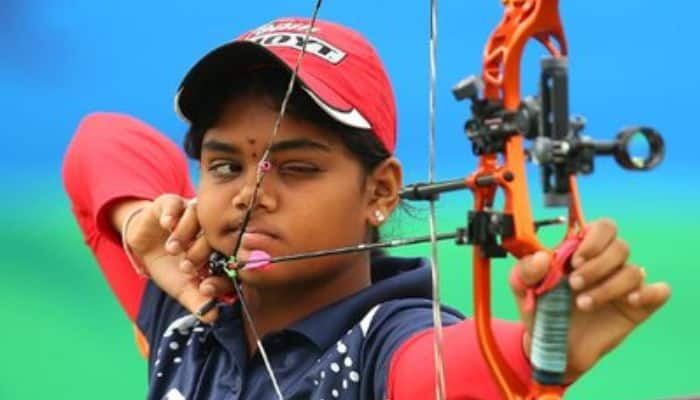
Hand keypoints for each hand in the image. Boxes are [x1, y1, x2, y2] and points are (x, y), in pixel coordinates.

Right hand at [119, 194, 233, 321]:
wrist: (143, 245)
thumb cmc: (169, 266)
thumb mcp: (181, 288)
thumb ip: (198, 301)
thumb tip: (212, 318)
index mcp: (217, 248)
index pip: (226, 257)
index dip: (219, 272)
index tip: (205, 287)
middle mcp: (208, 228)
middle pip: (214, 234)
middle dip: (201, 253)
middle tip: (186, 267)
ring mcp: (191, 213)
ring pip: (197, 215)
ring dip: (185, 233)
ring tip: (173, 249)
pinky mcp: (171, 203)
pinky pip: (176, 203)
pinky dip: (172, 213)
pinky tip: (166, 225)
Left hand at [510, 218, 670, 380]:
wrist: (550, 347)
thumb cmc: (540, 310)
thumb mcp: (522, 289)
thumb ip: (525, 270)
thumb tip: (541, 257)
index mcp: (583, 251)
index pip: (604, 227)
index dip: (594, 239)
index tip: (575, 260)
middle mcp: (607, 264)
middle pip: (620, 247)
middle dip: (597, 265)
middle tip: (574, 284)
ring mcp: (623, 285)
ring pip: (633, 271)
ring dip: (608, 287)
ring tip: (583, 304)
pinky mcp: (637, 307)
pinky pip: (658, 291)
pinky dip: (649, 293)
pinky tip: (629, 302)